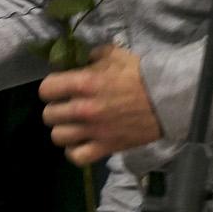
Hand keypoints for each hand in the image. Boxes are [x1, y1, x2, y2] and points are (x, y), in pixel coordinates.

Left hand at [38, 43, 161, 165]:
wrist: (167, 99)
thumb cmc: (140, 74)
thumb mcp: (114, 54)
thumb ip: (92, 56)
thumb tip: (78, 61)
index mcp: (83, 83)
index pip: (46, 89)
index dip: (51, 88)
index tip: (58, 89)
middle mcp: (83, 109)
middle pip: (49, 115)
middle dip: (55, 109)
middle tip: (66, 107)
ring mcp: (94, 131)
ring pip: (58, 137)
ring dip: (63, 130)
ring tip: (72, 125)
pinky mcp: (106, 147)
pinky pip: (77, 157)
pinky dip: (74, 151)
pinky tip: (80, 142)